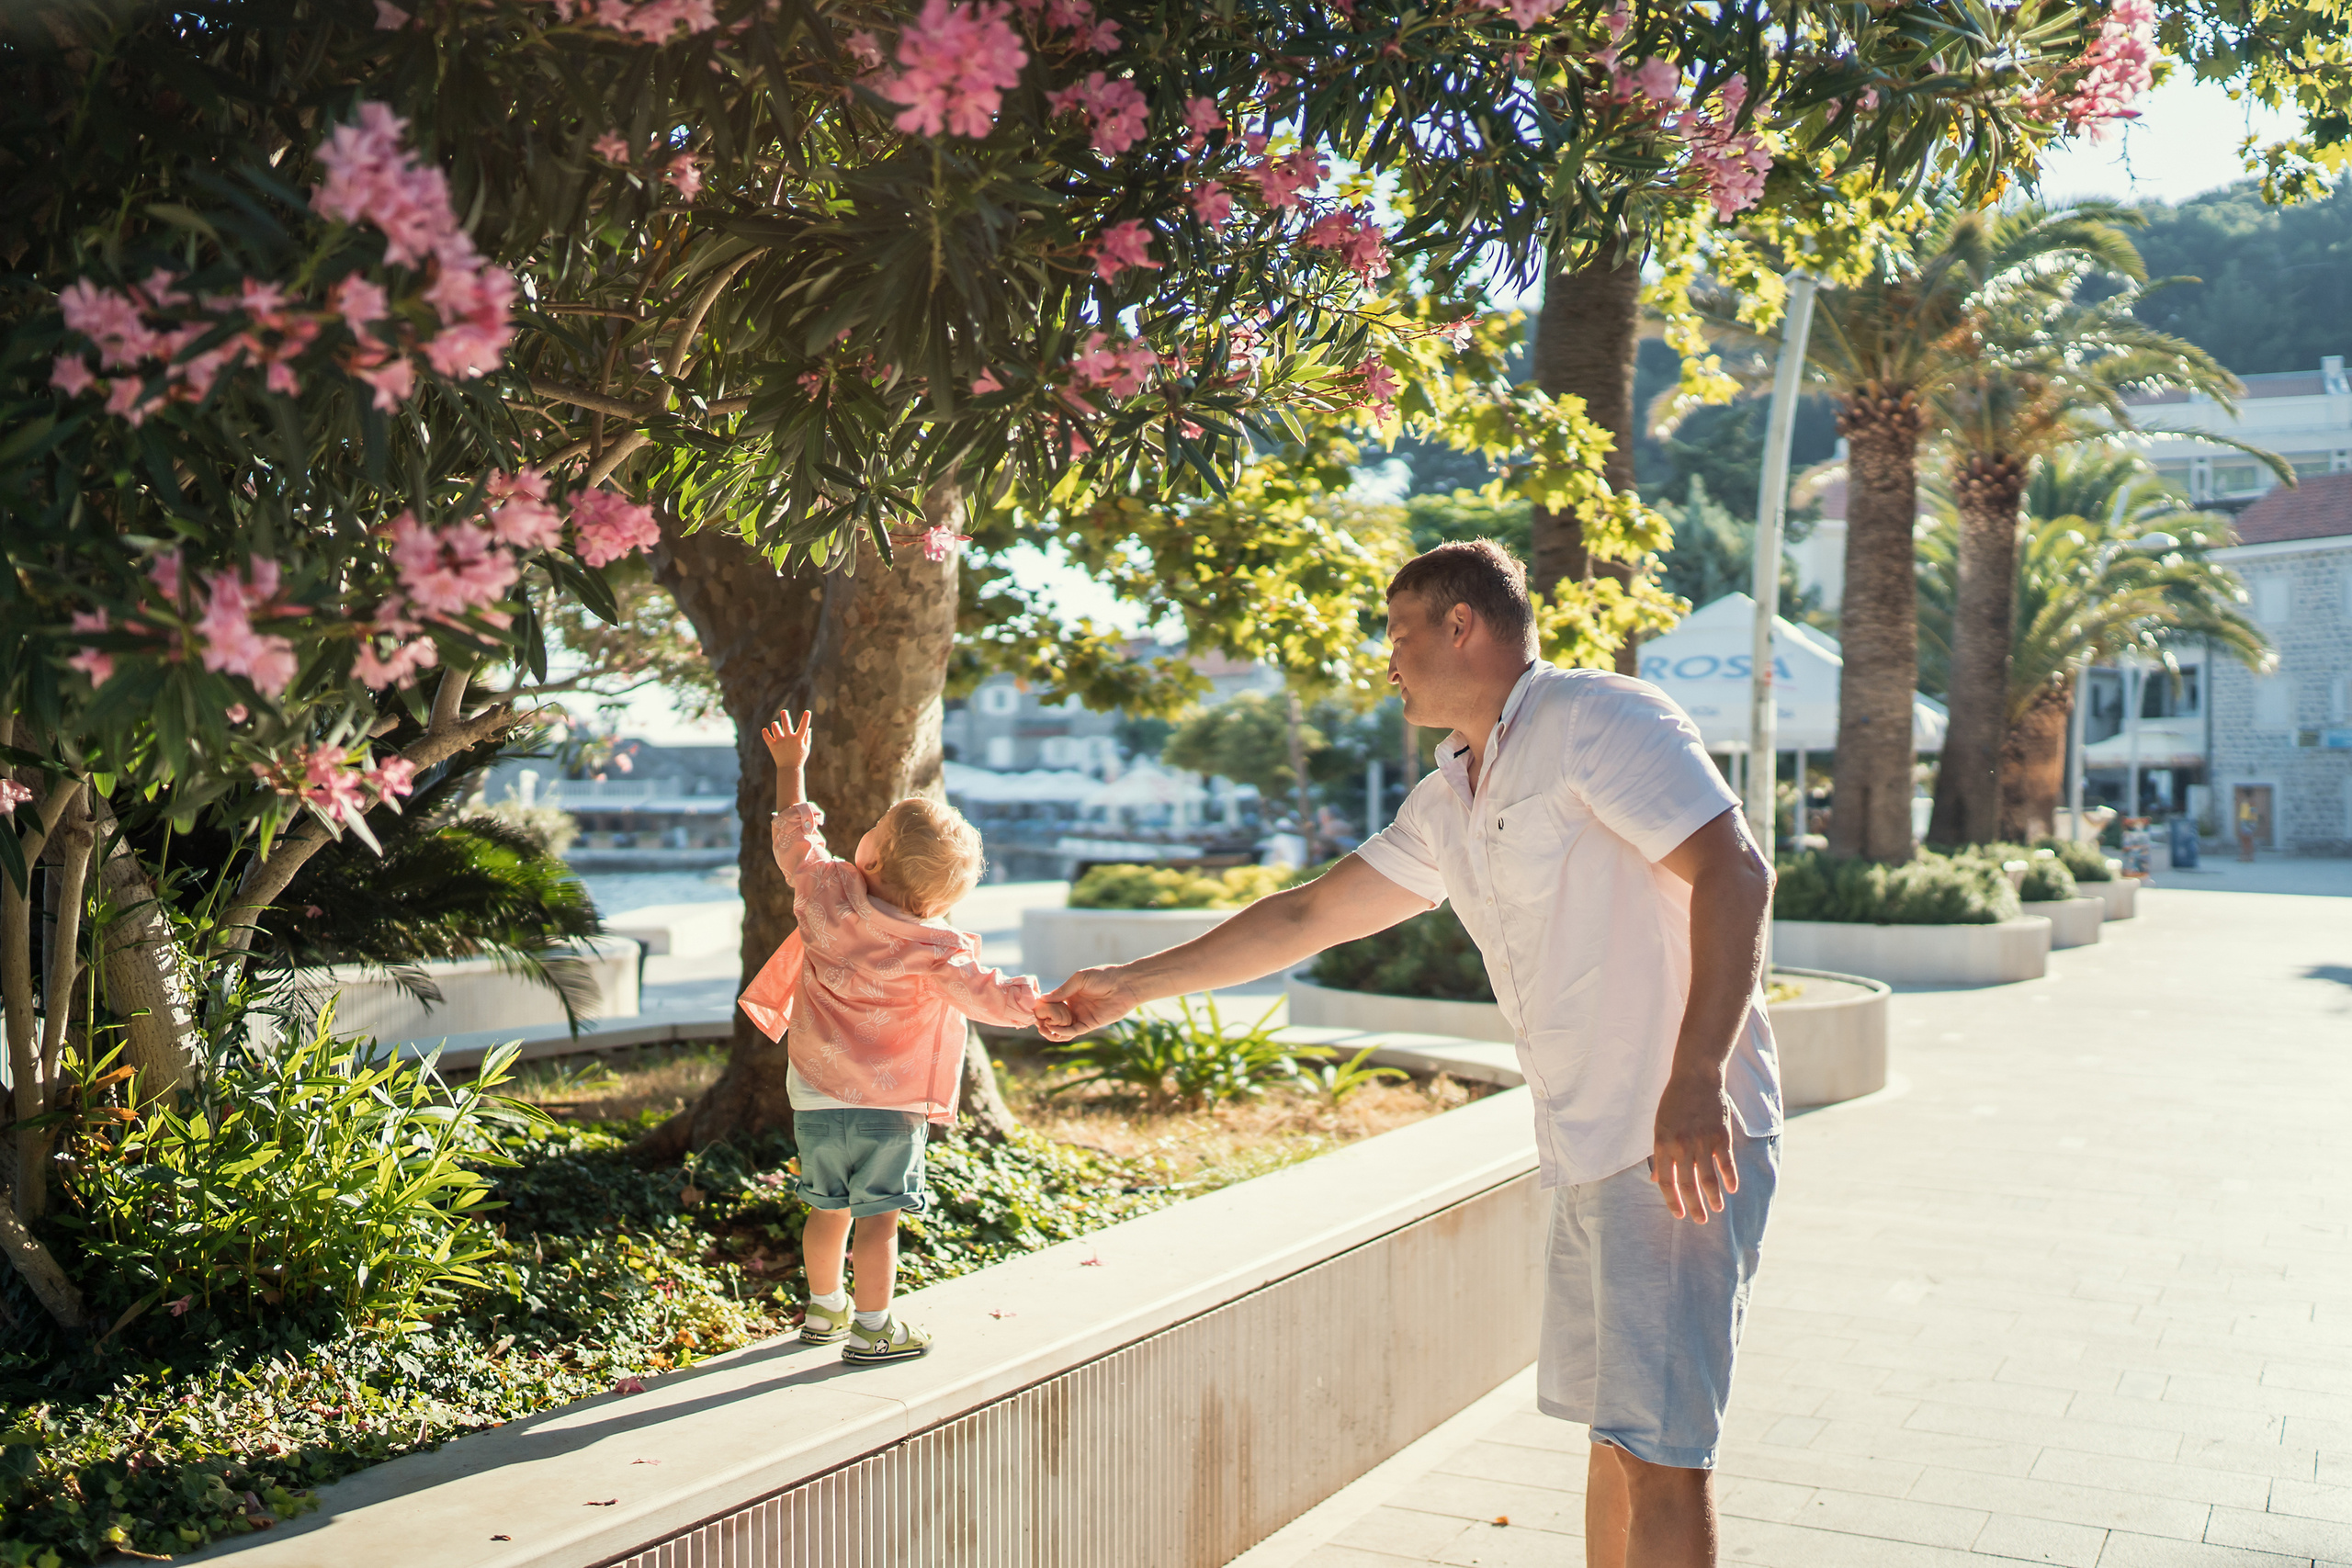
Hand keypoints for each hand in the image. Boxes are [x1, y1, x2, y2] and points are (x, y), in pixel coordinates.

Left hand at [761, 708, 812, 770]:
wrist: (789, 769)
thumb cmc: (799, 758)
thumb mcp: (806, 749)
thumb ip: (807, 738)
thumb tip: (808, 727)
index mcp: (798, 740)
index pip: (803, 727)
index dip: (806, 719)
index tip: (808, 711)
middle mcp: (789, 739)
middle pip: (786, 724)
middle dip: (785, 716)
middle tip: (783, 711)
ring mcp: (780, 742)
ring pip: (775, 728)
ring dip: (775, 725)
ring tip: (775, 725)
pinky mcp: (773, 746)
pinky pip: (767, 737)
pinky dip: (765, 733)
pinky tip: (765, 730)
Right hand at [1037, 966, 1140, 1041]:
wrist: (1125, 984)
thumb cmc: (1104, 976)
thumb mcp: (1080, 979)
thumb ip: (1062, 990)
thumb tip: (1042, 999)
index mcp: (1070, 995)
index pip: (1051, 1004)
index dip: (1041, 1008)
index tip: (1032, 1009)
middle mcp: (1074, 1007)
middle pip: (1054, 1018)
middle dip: (1044, 1021)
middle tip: (1037, 1022)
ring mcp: (1081, 1017)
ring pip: (1062, 1029)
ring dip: (1052, 1030)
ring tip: (1043, 1028)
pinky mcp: (1090, 1025)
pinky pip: (1074, 1031)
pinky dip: (1063, 1032)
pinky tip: (1055, 1028)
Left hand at [1650, 1071, 1736, 1224]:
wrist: (1695, 1077)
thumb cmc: (1674, 1102)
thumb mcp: (1659, 1126)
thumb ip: (1659, 1155)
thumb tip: (1656, 1180)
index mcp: (1662, 1144)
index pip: (1666, 1181)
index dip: (1672, 1201)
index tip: (1679, 1215)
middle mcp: (1681, 1147)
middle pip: (1687, 1185)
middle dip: (1694, 1206)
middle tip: (1699, 1221)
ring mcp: (1702, 1142)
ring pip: (1708, 1178)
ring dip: (1713, 1198)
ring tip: (1716, 1210)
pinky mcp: (1720, 1136)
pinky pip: (1725, 1163)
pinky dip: (1729, 1178)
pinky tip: (1731, 1189)